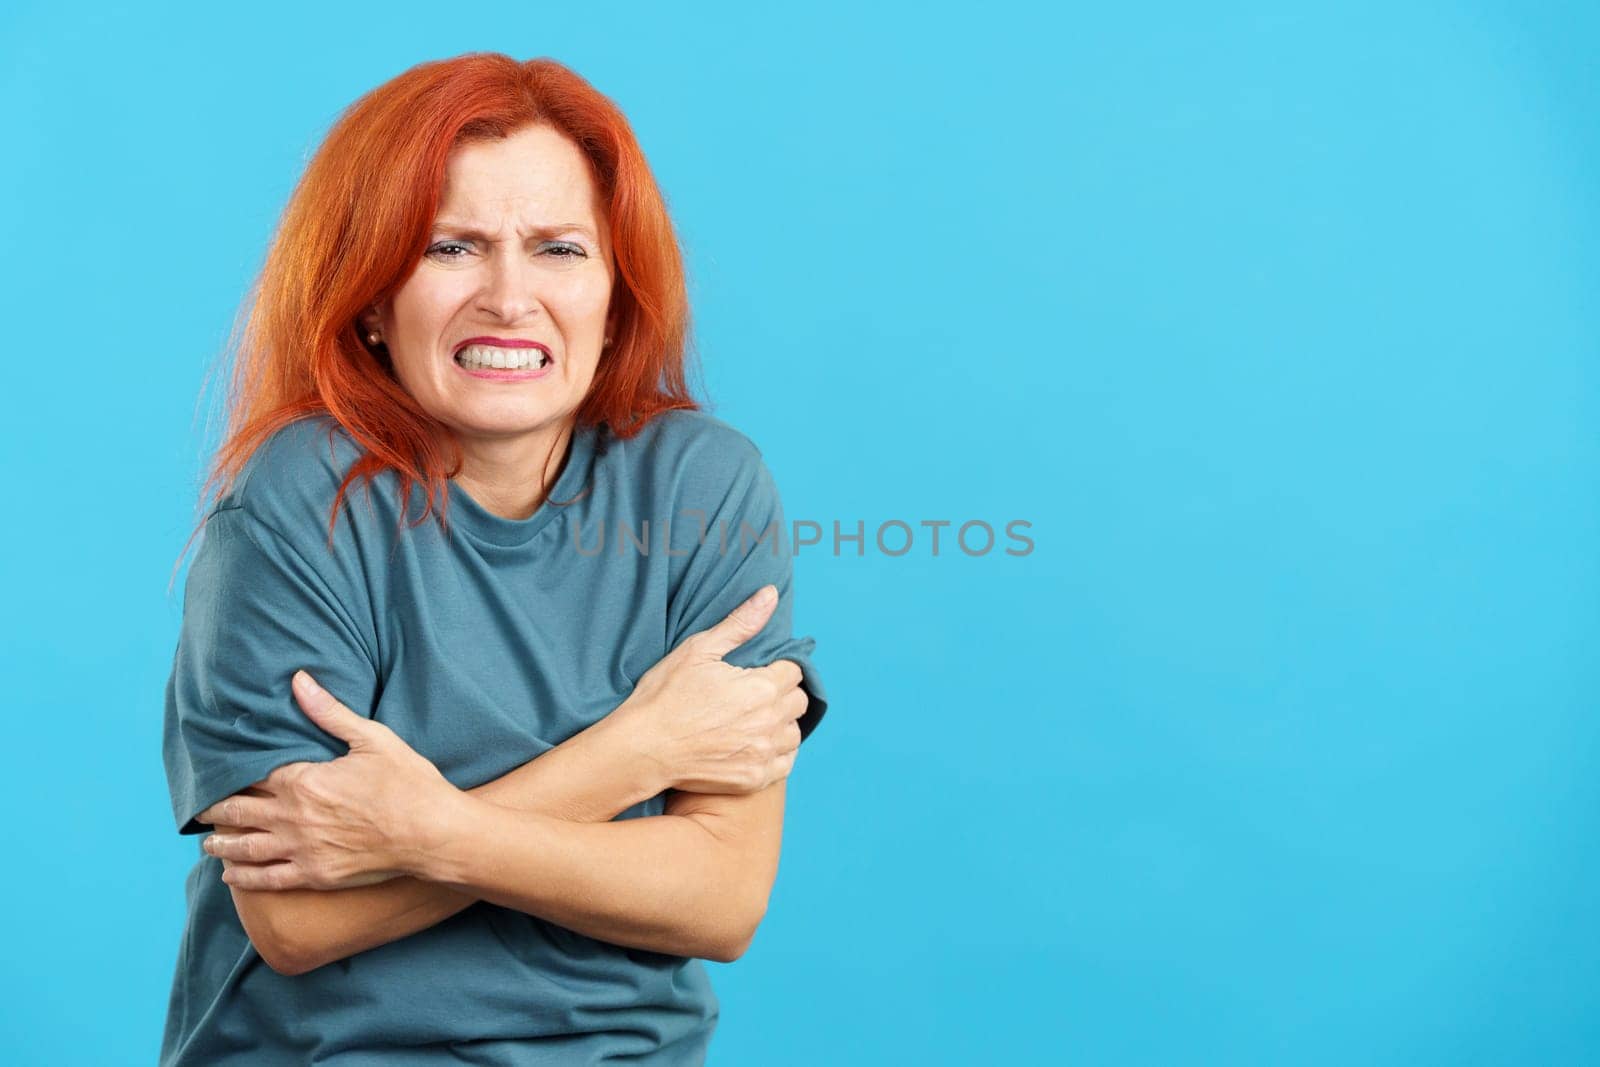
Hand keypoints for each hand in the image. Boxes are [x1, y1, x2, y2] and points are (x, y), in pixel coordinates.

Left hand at [196, 670, 458, 890]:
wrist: (433, 834)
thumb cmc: (408, 783)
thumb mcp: (372, 739)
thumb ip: (329, 712)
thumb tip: (299, 680)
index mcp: (305, 781)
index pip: (254, 777)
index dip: (232, 776)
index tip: (215, 774)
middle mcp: (295, 817)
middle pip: (241, 813)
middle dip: (216, 811)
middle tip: (199, 810)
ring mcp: (303, 850)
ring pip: (247, 848)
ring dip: (222, 844)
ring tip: (208, 842)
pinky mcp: (315, 875)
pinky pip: (268, 879)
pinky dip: (244, 877)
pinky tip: (230, 875)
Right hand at [616, 584, 809, 794]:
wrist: (641, 749)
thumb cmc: (664, 696)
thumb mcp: (699, 650)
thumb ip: (740, 624)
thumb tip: (770, 595)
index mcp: (761, 688)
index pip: (793, 671)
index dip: (776, 668)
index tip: (756, 672)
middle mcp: (769, 723)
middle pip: (798, 701)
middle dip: (780, 693)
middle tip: (752, 694)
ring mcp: (762, 754)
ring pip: (794, 733)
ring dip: (781, 723)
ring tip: (753, 719)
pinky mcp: (753, 779)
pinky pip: (785, 763)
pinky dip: (776, 753)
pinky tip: (754, 744)